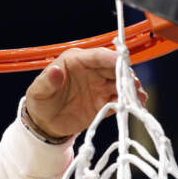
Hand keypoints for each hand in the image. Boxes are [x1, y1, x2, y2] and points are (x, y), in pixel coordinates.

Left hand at [24, 47, 147, 139]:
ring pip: (121, 84)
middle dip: (127, 75)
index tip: (123, 63)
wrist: (44, 123)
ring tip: (138, 98)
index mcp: (76, 61)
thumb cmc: (40, 101)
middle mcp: (92, 70)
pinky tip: (136, 107)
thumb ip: (47, 82)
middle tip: (133, 85)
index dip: (112, 58)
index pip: (99, 55)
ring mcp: (100, 86)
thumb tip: (55, 71)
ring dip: (131, 90)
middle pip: (115, 68)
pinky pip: (119, 100)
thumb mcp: (38, 91)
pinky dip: (128, 103)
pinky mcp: (104, 101)